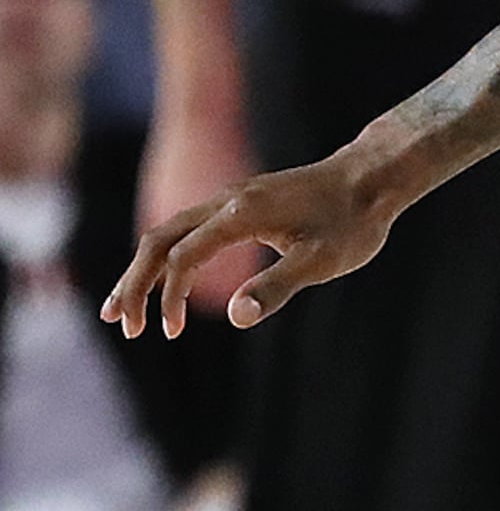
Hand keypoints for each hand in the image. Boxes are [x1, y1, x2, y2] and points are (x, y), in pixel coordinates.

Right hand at [105, 144, 400, 335]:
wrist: (370, 178)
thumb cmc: (351, 221)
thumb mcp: (322, 260)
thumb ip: (278, 286)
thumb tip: (236, 317)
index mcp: (240, 214)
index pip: (184, 256)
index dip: (169, 296)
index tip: (169, 332)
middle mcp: (225, 200)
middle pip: (159, 240)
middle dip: (134, 283)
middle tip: (118, 323)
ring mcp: (229, 199)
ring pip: (169, 233)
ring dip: (144, 270)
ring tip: (126, 309)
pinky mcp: (237, 204)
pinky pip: (188, 229)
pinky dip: (168, 257)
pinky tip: (166, 282)